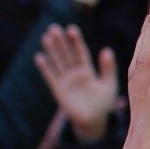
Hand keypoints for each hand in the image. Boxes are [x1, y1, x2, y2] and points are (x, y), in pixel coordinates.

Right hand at [33, 24, 119, 142]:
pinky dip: (45, 68)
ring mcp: (65, 81)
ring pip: (57, 62)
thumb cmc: (103, 103)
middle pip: (66, 54)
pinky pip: (50, 77)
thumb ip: (108, 68)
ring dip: (52, 50)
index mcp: (87, 70)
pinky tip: (39, 57)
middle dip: (61, 42)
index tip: (71, 29)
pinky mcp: (58, 90)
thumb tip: (107, 50)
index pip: (80, 53)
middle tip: (54, 27)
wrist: (93, 121)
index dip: (76, 41)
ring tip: (47, 36)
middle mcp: (74, 73)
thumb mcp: (109, 84)